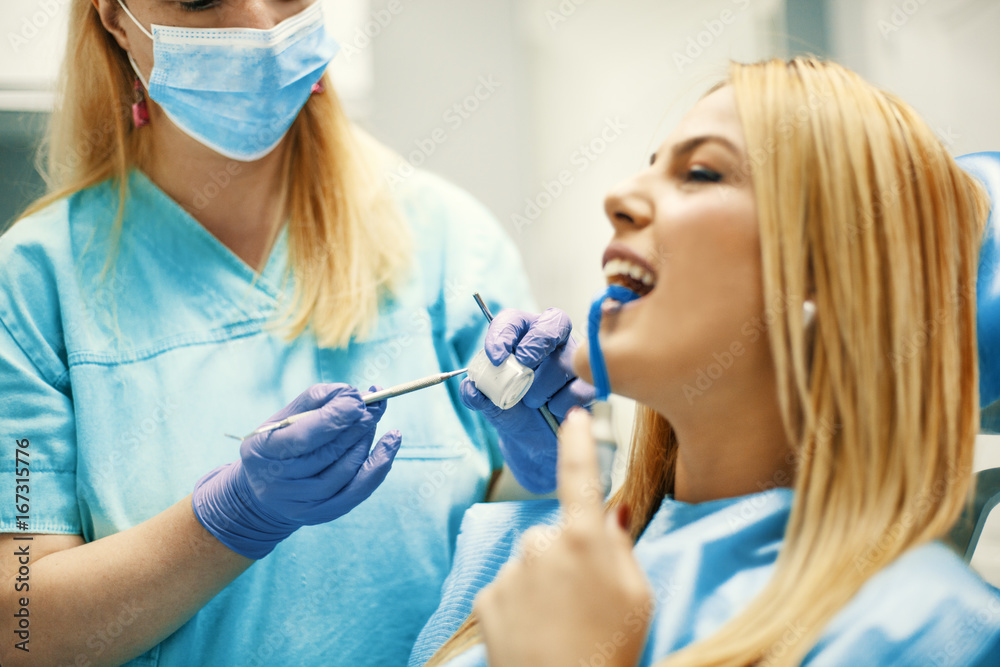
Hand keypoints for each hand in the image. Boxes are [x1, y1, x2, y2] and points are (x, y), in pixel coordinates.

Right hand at [193, 384, 401, 558]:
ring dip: (366, 439)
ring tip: (372, 418)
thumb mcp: (283, 418)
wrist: (263, 494)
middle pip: (329, 452)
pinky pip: (359, 490)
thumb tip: (352, 393)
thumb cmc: (277, 444)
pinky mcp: (323, 514)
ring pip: (346, 469)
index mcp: (264, 452)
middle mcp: (280, 483)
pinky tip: (392, 441)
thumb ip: (315, 400)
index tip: (358, 399)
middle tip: (374, 405)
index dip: (336, 417)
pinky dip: (380, 464)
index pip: (304, 435)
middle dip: (358, 424)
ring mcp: (302, 503)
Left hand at [460, 307, 593, 492]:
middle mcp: (553, 342)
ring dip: (541, 388)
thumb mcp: (491, 406)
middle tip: (522, 368)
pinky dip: (560, 405)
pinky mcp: (592, 384)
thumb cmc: (515, 414)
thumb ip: (477, 396)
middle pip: (553, 322)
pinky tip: (554, 411)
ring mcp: (576, 361)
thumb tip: (470, 388)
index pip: (515, 319)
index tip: (495, 357)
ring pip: (564, 362)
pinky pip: (580, 389)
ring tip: (533, 403)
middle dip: (535, 345)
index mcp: (523, 338)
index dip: (504, 333)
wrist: (535, 445)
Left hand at [474, 409, 652, 666]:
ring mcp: (510, 570)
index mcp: (584, 539)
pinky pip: (509, 588)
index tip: (575, 415)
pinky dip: (521, 605)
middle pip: (557, 535)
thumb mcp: (636, 596)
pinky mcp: (487, 596)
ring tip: (562, 625)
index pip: (581, 475)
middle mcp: (541, 544)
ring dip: (544, 584)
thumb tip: (613, 513)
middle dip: (569, 557)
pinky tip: (536, 632)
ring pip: (532, 564)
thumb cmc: (610, 650)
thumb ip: (621, 546)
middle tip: (586, 601)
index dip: (578, 441)